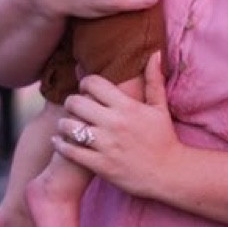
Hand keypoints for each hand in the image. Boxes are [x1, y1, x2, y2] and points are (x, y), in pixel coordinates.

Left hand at [53, 54, 182, 200]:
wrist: (169, 173)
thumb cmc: (164, 139)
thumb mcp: (160, 108)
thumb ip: (154, 80)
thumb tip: (155, 53)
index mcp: (127, 107)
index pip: (93, 84)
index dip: (85, 84)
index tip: (86, 90)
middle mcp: (114, 123)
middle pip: (75, 103)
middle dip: (71, 103)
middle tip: (73, 107)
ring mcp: (106, 145)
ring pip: (69, 127)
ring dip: (63, 124)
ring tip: (66, 125)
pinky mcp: (100, 165)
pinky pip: (71, 152)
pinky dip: (60, 145)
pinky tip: (58, 142)